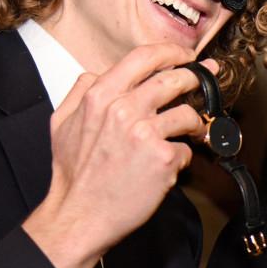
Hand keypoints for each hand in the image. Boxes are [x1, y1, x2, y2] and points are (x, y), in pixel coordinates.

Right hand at [22, 46, 216, 267]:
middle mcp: (123, 108)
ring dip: (196, 122)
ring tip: (194, 131)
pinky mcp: (163, 158)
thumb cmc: (73, 175)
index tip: (185, 56)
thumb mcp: (61, 122)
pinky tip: (171, 165)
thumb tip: (97, 73)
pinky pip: (186, 149)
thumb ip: (80, 92)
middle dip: (196, 78)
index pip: (144, 57)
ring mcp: (145, 132)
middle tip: (205, 81)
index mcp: (100, 95)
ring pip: (188, 113)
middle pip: (173, 79)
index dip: (171, 52)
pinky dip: (182, 157)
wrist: (80, 215)